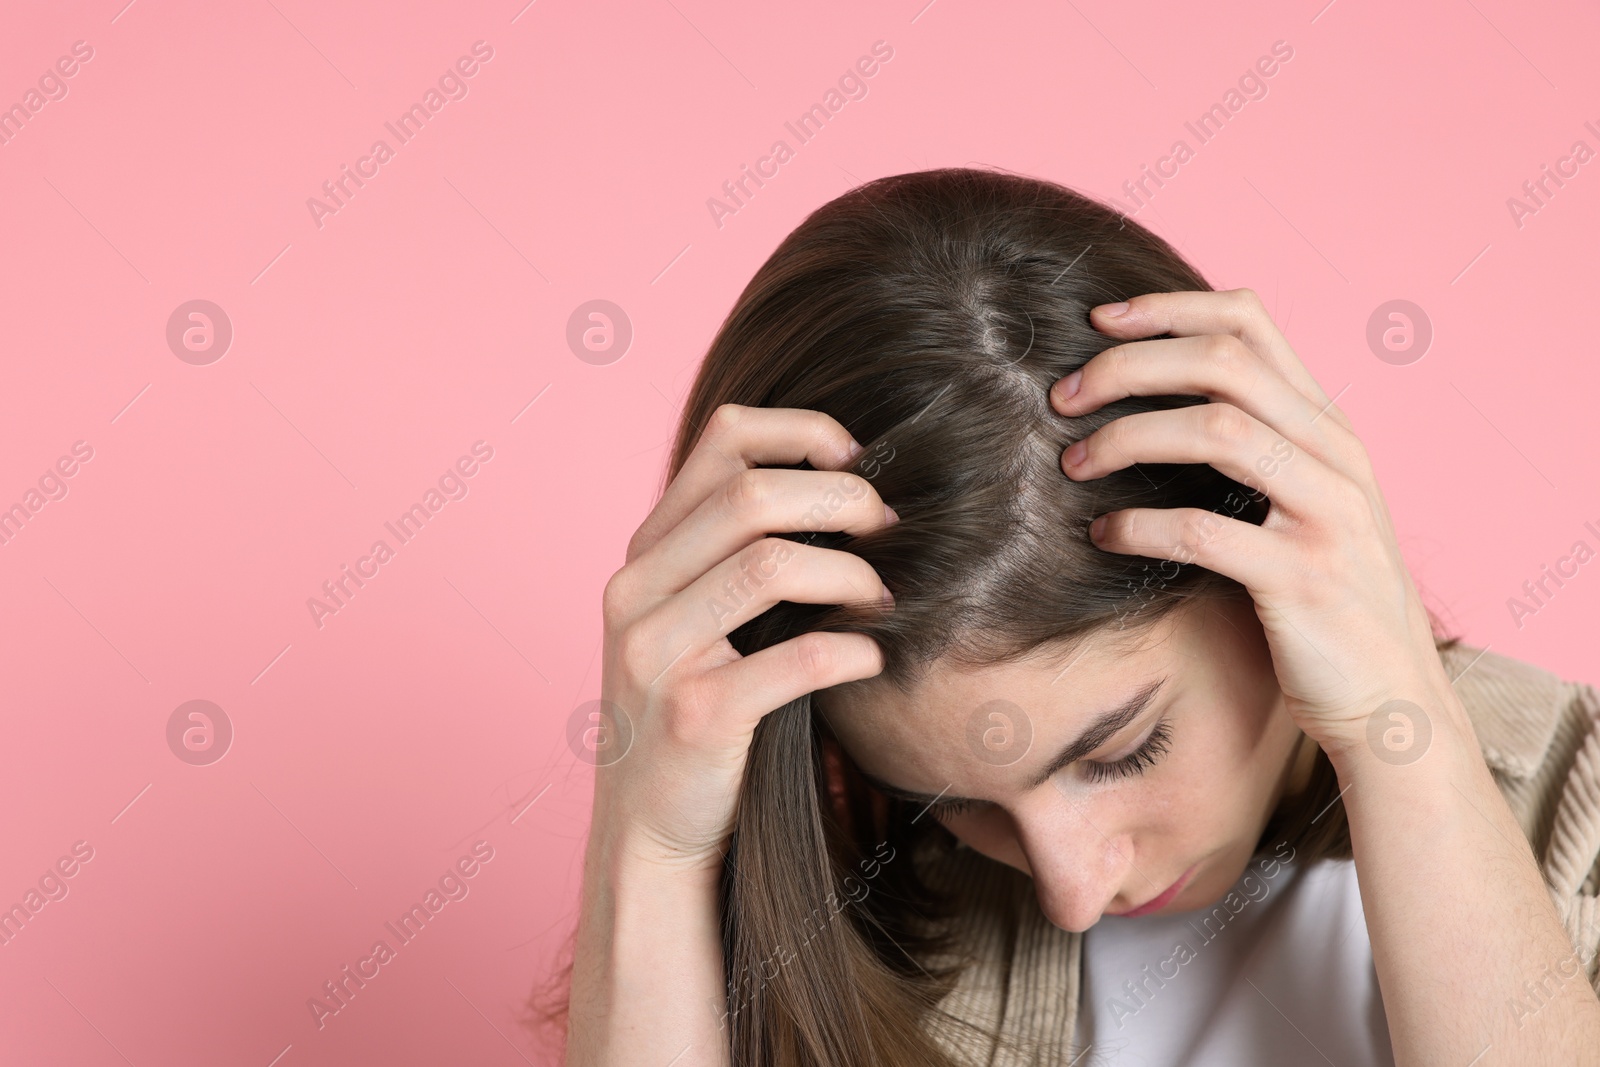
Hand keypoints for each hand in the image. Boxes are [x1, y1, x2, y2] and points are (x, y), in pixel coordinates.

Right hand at [591, 404, 895, 878]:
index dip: (804, 432)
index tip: (858, 461)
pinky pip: (796, 658)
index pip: (724, 441)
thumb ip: (737, 553)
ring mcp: (657, 652)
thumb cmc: (700, 711)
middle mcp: (637, 589)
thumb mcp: (695, 617)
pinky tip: (870, 657)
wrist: (653, 829)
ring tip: (884, 597)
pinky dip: (851, 649)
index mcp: (645, 553)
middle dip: (842, 501)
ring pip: (771, 565)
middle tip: (890, 530)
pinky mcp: (694, 714)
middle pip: (752, 496)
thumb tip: (847, 486)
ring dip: (852, 574)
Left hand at [1049, 288, 1453, 754]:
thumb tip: (1156, 397)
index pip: (1250, 322)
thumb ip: (1254, 445)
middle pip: (1223, 362)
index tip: (1099, 320)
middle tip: (1062, 396)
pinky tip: (1103, 535)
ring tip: (1073, 463)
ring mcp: (1327, 514)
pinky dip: (1139, 525)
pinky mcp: (1304, 580)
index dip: (1169, 309)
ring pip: (1217, 430)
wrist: (1391, 698)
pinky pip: (1205, 531)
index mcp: (1326, 425)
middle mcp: (1335, 453)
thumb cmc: (1323, 599)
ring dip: (1127, 437)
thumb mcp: (1303, 502)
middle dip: (1129, 366)